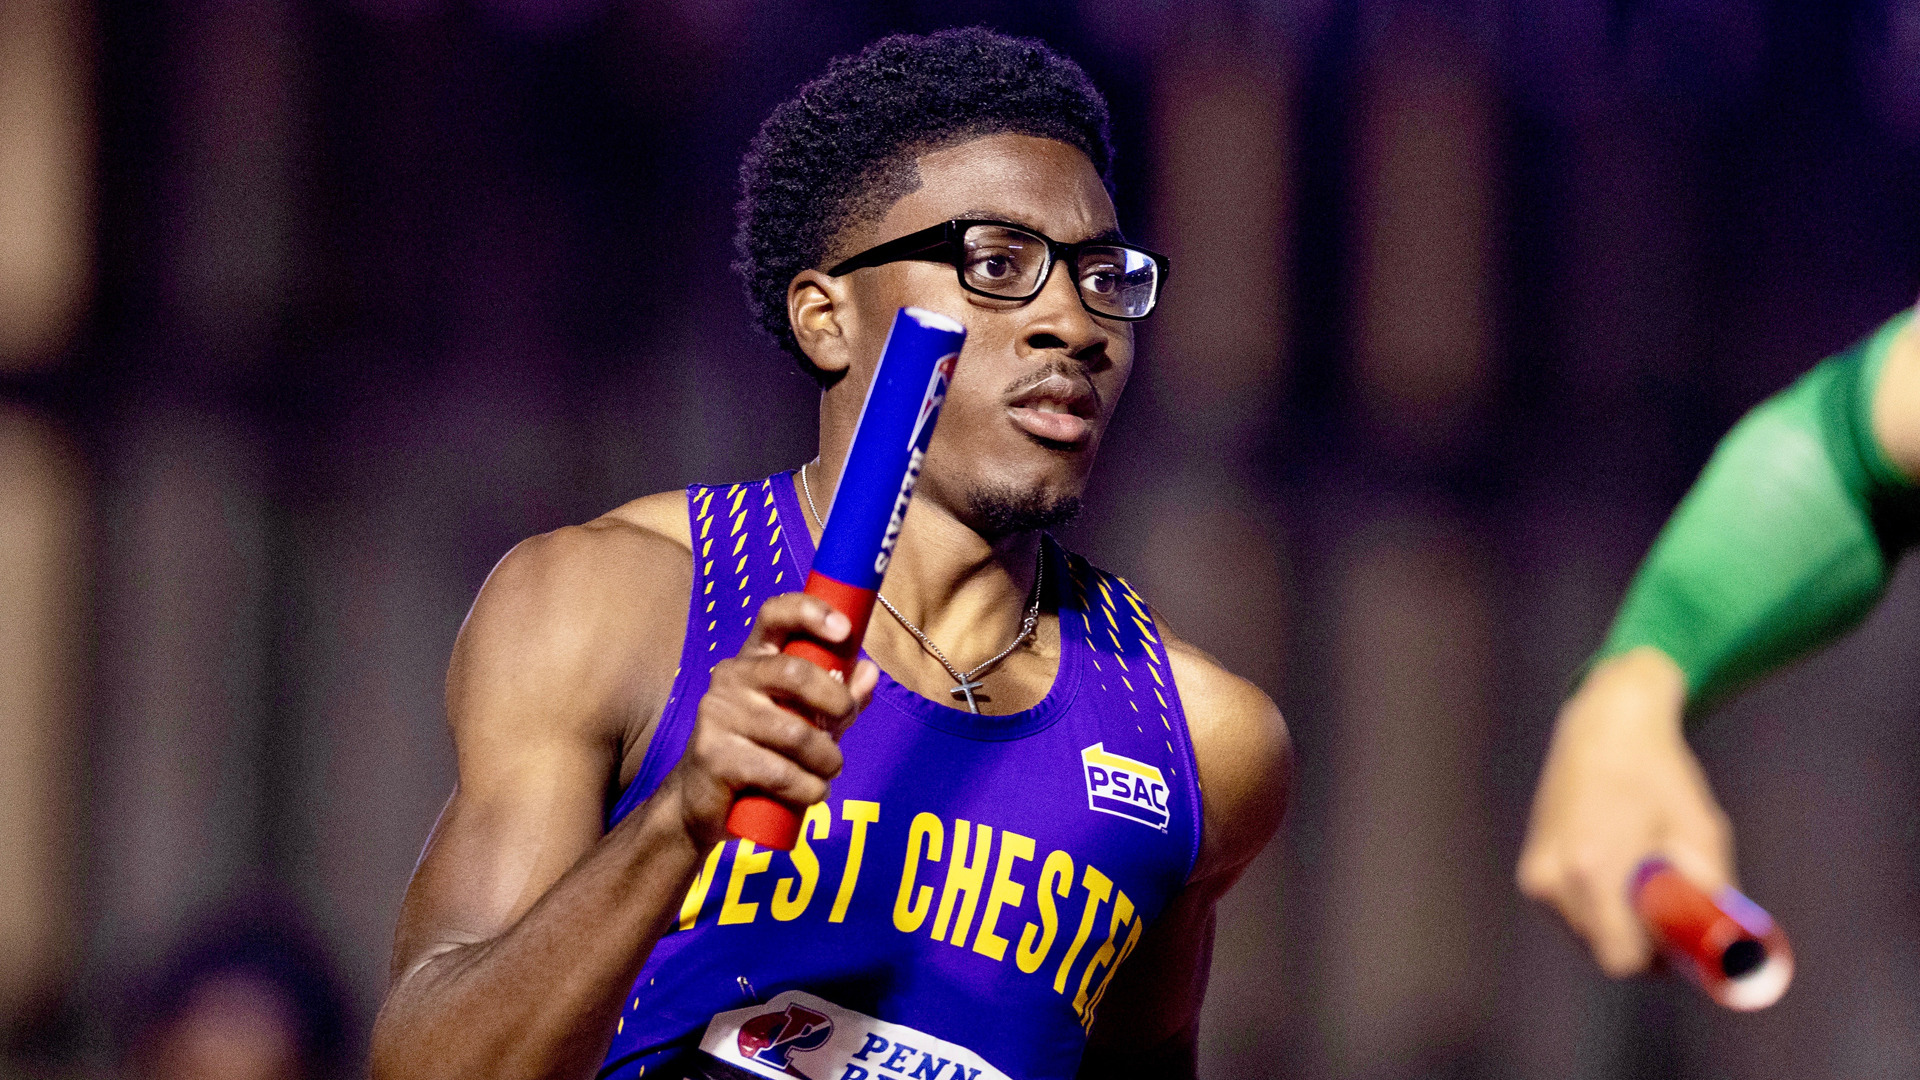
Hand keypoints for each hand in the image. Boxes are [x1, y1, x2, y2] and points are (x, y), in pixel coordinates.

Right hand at [664, 593, 878, 849]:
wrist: (705, 801)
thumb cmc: (762, 750)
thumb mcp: (805, 718)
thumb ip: (837, 696)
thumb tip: (870, 672)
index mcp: (754, 658)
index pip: (774, 614)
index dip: (810, 612)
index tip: (845, 629)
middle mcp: (730, 677)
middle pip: (794, 672)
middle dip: (836, 701)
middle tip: (845, 723)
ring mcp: (717, 715)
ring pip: (795, 733)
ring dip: (826, 760)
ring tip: (828, 772)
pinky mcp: (713, 756)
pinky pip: (779, 772)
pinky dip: (807, 788)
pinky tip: (810, 793)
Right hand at [1517, 647, 1735, 975]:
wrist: (1604, 728)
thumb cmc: (1660, 777)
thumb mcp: (1702, 832)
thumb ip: (1710, 894)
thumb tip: (1724, 949)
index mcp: (1592, 869)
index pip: (1620, 958)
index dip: (1657, 956)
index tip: (1679, 933)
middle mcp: (1554, 878)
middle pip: (1604, 950)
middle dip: (1641, 939)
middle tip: (1668, 900)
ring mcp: (1537, 876)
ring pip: (1587, 934)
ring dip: (1618, 921)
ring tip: (1638, 870)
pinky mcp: (1531, 872)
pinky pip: (1573, 913)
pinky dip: (1598, 904)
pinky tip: (1613, 861)